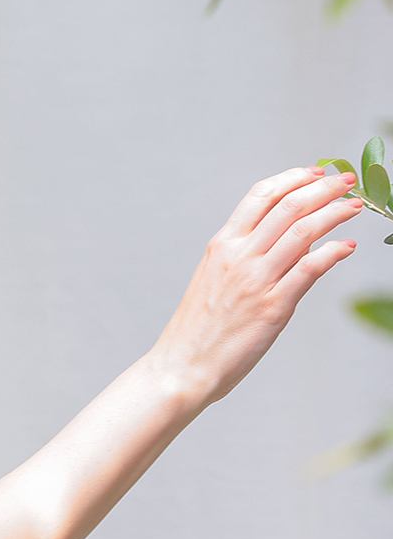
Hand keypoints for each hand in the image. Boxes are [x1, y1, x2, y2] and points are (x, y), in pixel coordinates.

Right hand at [150, 165, 363, 410]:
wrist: (183, 366)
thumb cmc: (199, 328)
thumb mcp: (215, 278)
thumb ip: (246, 255)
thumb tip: (290, 238)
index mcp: (222, 244)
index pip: (261, 195)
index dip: (294, 177)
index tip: (317, 172)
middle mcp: (238, 256)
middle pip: (288, 206)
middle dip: (323, 187)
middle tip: (346, 180)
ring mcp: (256, 280)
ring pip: (303, 231)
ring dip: (335, 212)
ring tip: (354, 205)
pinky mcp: (273, 307)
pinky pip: (310, 269)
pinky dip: (333, 252)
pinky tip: (347, 247)